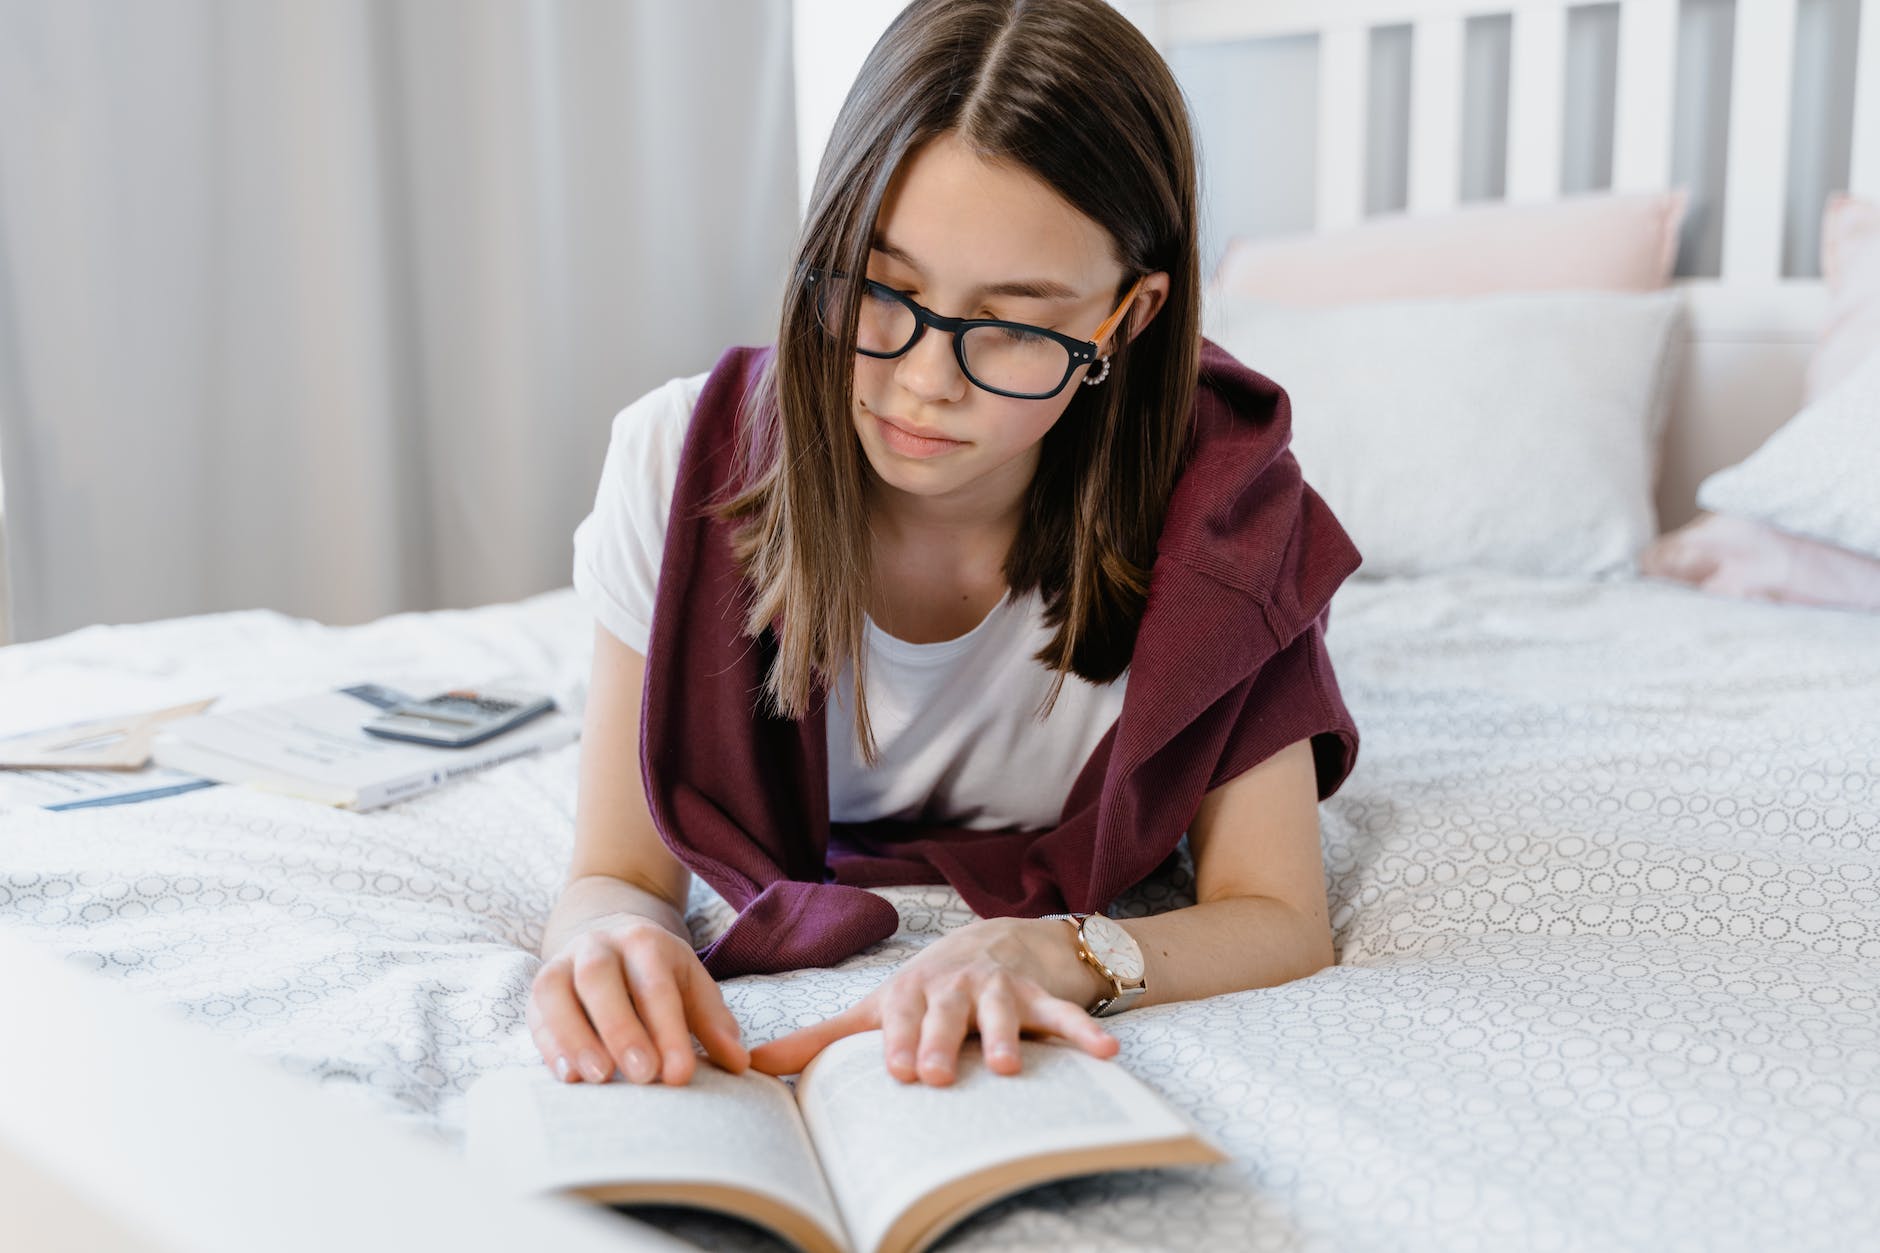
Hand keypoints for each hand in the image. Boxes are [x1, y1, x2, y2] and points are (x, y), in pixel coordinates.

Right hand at [528, 916, 749, 1085]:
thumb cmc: (656, 972)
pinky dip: (549, 1045)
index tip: (679, 1074)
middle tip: (642, 1075)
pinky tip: (568, 1078)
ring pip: (557, 990)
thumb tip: (740, 1063)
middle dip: (621, 1028)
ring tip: (599, 1078)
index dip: (668, 1030)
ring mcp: (563, 962)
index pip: (656, 986)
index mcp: (645, 942)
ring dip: (576, 1036)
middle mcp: (600, 946)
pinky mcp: (540, 987)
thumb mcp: (690, 985)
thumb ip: (713, 1023)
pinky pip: (536, 1012)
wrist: (606, 933)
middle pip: (601, 979)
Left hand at [745, 918, 1118, 1084]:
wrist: (997, 940)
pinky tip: (1107, 1054)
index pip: (900, 1015)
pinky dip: (1085, 1033)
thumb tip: (753, 1065)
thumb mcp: (876, 1008)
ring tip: (1009, 1066)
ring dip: (1006, 1034)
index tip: (894, 1068)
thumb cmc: (925, 989)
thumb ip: (819, 1040)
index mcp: (911, 992)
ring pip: (1003, 1011)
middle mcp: (953, 987)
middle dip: (942, 1040)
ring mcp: (999, 990)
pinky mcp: (1041, 996)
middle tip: (936, 1074)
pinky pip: (1064, 1015)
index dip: (897, 1039)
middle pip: (946, 1013)